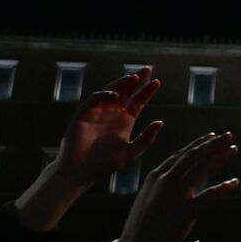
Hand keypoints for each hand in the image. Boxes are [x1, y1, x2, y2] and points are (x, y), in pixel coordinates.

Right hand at [55, 68, 162, 187]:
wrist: (80, 171)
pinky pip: (94, 99)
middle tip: (147, 69)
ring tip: (134, 78)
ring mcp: (98, 112)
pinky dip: (104, 95)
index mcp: (125, 121)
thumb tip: (160, 122)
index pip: (138, 101)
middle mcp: (112, 113)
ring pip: (111, 91)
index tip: (157, 82)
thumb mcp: (131, 153)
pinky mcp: (83, 114)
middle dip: (136, 79)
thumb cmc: (104, 164)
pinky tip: (115, 96)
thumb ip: (146, 139)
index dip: (147, 91)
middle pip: (126, 91)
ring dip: (122, 83)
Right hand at [103, 132, 238, 241]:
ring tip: (234, 149)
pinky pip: (209, 195)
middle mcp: (165, 181)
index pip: (181, 155)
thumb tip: (174, 181)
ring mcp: (174, 195)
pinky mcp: (184, 211)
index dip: (198, 144)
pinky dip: (224, 187)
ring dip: (220, 157)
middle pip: (194, 156)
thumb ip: (161, 188)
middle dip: (213, 144)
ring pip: (201, 169)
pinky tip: (235, 182)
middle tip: (228, 135)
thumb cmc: (141, 230)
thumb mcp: (148, 201)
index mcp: (155, 177)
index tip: (211, 137)